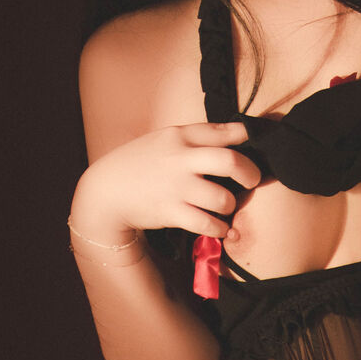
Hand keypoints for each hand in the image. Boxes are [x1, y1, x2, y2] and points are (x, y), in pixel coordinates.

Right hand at [71, 121, 261, 245]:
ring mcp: (176, 187)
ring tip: (226, 208)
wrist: (107, 190)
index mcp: (181, 136)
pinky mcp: (171, 212)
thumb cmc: (139, 163)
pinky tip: (220, 228)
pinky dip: (220, 229)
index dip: (247, 136)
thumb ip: (194, 138)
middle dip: (250, 173)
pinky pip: (207, 224)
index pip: (224, 130)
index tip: (254, 144)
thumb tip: (233, 137)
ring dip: (231, 207)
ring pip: (222, 199)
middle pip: (231, 162)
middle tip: (252, 181)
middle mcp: (181, 159)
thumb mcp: (163, 140)